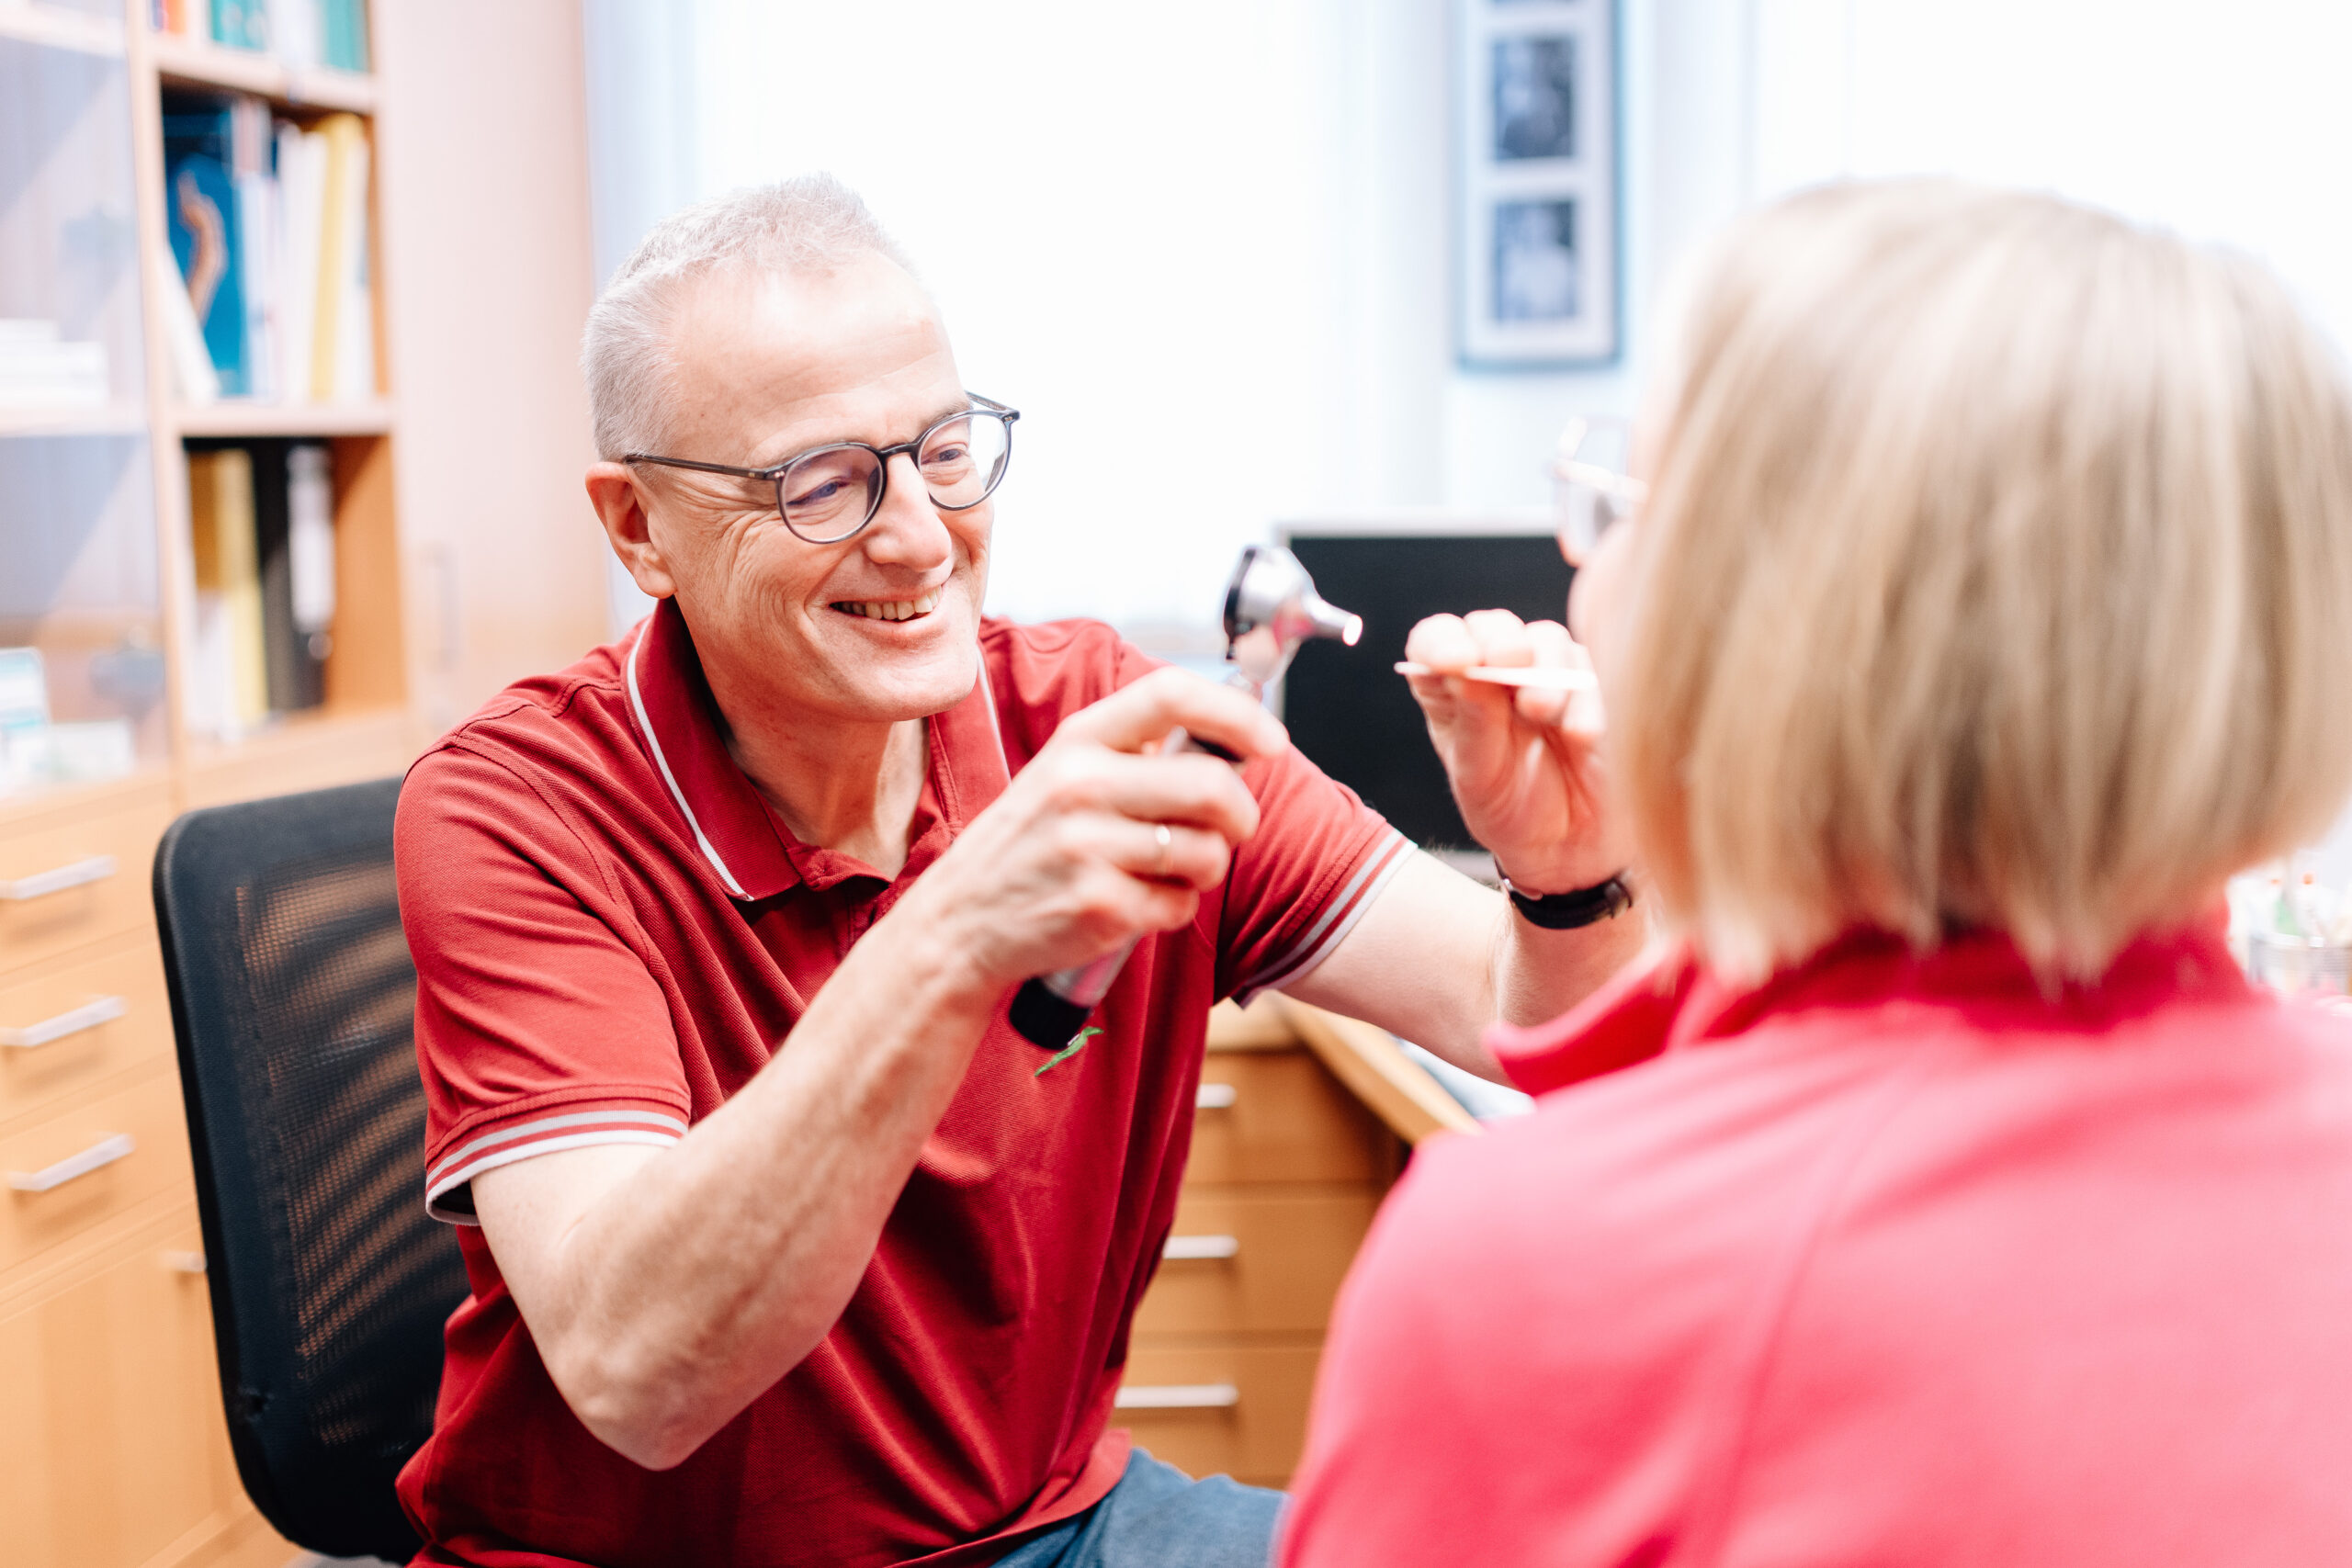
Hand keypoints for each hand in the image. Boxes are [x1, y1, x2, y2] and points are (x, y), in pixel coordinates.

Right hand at [898, 667, 1288, 989]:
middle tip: (1232, 829)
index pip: (1170, 695)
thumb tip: (1233, 744)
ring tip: (1165, 872)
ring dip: (1205, 868)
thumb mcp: (1063, 776)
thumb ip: (1135, 754)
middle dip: (1241, 815)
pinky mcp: (1099, 907)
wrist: (960, 921)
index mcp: (1078, 741)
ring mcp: (1087, 848)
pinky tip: (1135, 904)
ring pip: (1206, 852)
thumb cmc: (1030, 846)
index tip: (1270, 739)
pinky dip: (1172, 909)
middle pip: (1211, 785)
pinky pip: (1180, 905)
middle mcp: (1080, 786)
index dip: (1236, 712)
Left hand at [1401, 610, 1632, 893]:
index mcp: (1453, 690)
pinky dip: (1587, 696)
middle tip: (1507, 668)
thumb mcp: (1480, 778)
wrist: (1572, 848)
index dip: (1442, 641)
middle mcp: (1497, 672)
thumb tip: (1464, 670)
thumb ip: (1474, 723)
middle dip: (1499, 642)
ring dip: (1544, 669)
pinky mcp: (1595, 685)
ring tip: (1543, 713)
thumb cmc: (1513, 811)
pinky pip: (1594, 669)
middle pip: (1492, 626)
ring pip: (1547, 638)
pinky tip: (1581, 737)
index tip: (1454, 661)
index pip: (1436, 640)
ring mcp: (1549, 673)